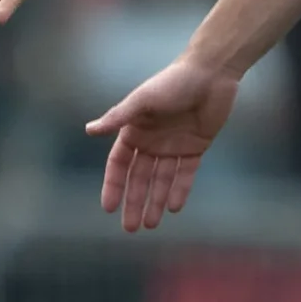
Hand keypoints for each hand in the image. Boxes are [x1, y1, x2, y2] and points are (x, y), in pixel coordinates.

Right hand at [86, 53, 241, 232]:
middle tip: (130, 228)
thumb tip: (89, 130)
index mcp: (134, 130)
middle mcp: (152, 141)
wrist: (211, 73)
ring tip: (151, 225)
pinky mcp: (196, 147)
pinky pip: (185, 173)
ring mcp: (174, 146)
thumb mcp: (143, 100)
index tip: (108, 208)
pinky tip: (174, 208)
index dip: (113, 185)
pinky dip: (180, 190)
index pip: (119, 164)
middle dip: (134, 202)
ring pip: (162, 180)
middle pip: (140, 178)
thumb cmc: (173, 82)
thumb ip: (118, 117)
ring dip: (156, 201)